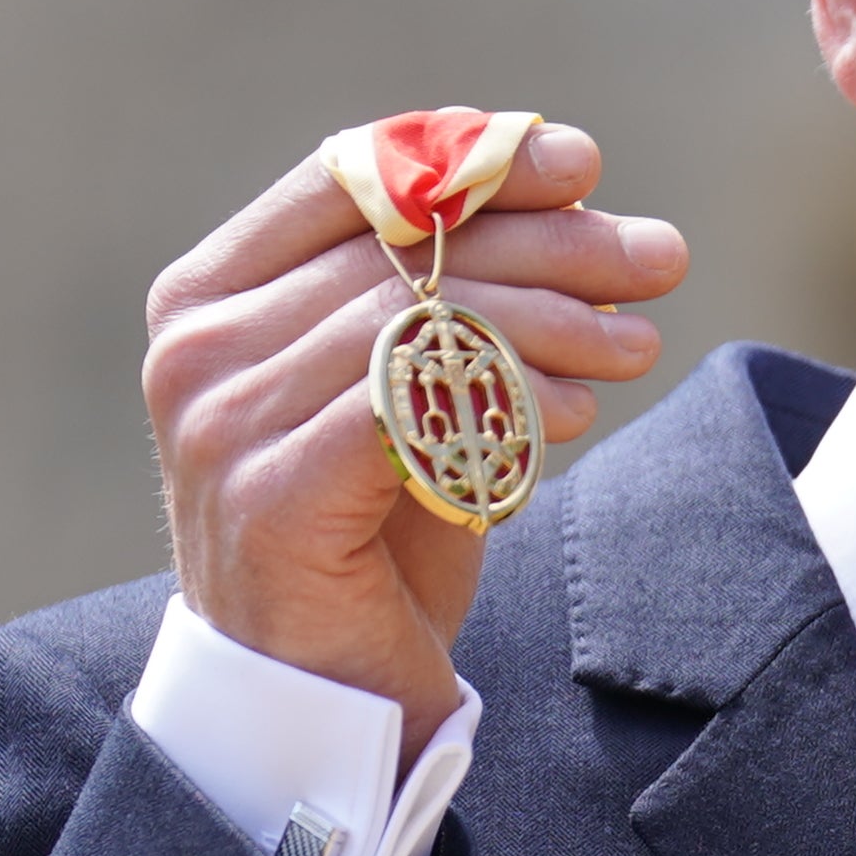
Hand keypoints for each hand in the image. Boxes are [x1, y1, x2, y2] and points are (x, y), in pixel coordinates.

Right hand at [143, 124, 690, 736]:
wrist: (326, 696)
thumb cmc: (379, 536)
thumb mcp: (416, 392)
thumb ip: (454, 296)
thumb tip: (577, 198)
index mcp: (211, 293)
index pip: (350, 180)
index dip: (471, 159)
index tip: (581, 162)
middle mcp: (197, 345)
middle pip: (400, 249)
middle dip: (548, 243)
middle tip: (658, 257)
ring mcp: (220, 422)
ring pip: (414, 323)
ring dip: (551, 324)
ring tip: (637, 342)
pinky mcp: (269, 497)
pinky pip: (409, 413)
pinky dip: (505, 401)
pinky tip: (575, 415)